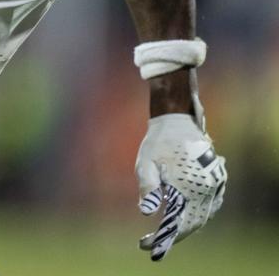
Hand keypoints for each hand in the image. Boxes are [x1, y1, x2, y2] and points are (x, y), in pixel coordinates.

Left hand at [136, 114, 226, 260]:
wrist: (177, 121)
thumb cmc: (157, 142)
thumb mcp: (146, 163)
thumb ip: (147, 187)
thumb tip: (146, 211)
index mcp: (189, 186)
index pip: (180, 223)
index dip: (165, 238)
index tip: (146, 245)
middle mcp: (207, 187)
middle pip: (194, 222)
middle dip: (174, 235)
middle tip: (153, 241)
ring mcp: (216, 183)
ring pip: (204, 215)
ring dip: (187, 225)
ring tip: (166, 231)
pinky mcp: (218, 178)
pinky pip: (211, 204)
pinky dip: (198, 214)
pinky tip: (184, 216)